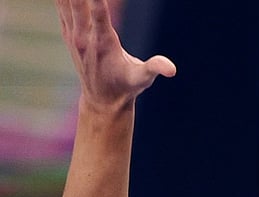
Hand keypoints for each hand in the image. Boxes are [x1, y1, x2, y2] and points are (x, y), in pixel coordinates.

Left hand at [56, 0, 174, 110]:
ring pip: (65, 2)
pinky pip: (61, 7)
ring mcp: (73, 34)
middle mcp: (84, 37)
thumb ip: (155, 68)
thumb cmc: (126, 86)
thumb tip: (172, 70)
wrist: (102, 99)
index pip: (98, 11)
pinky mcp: (68, 33)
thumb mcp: (142, 79)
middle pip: (76, 2)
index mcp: (103, 43)